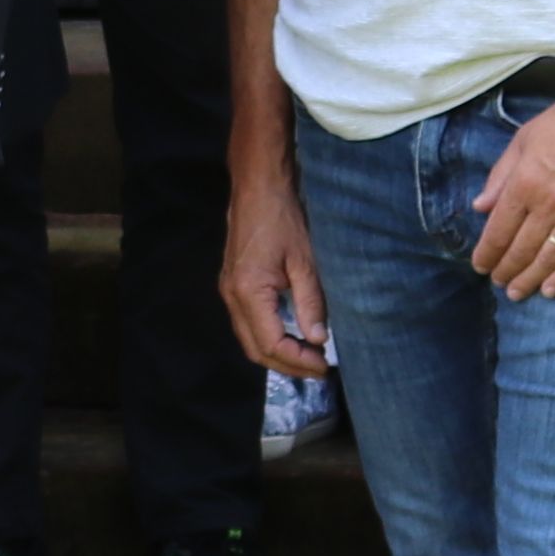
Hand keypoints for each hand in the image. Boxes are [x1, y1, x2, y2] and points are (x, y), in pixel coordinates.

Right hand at [223, 173, 330, 373]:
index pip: (271, 343)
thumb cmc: (283, 217)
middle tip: (319, 369)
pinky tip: (293, 336)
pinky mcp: (233, 284)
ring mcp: (229, 290)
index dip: (298, 360)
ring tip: (309, 357)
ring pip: (249, 339)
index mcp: (248, 291)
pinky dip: (269, 337)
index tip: (325, 365)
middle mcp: (232, 296)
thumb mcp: (305, 260)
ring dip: (278, 354)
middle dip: (287, 365)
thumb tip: (319, 339)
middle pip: (255, 349)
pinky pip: (248, 324)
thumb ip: (311, 302)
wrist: (258, 186)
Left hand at [464, 73, 554, 301]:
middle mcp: (548, 205)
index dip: (487, 252)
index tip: (480, 265)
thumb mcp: (523, 140)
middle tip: (498, 283)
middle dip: (506, 270)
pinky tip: (553, 290)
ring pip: (549, 257)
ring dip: (530, 279)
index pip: (498, 230)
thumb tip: (480, 208)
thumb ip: (500, 176)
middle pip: (521, 248)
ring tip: (517, 293)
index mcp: (524, 184)